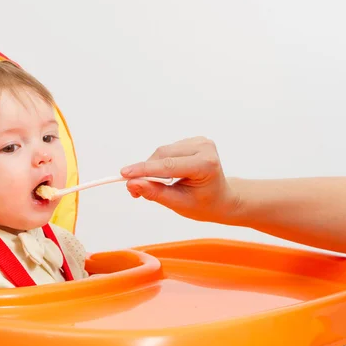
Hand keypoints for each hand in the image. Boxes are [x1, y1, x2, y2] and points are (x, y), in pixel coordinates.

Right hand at [120, 137, 239, 222]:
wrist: (221, 199)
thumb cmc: (203, 204)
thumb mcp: (179, 204)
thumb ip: (155, 193)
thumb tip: (132, 184)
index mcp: (206, 164)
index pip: (168, 166)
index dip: (144, 170)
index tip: (124, 175)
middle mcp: (204, 148)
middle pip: (163, 156)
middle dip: (145, 171)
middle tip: (133, 190)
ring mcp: (200, 141)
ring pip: (162, 152)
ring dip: (150, 167)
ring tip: (148, 185)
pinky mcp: (193, 140)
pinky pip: (167, 151)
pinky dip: (158, 163)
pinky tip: (163, 176)